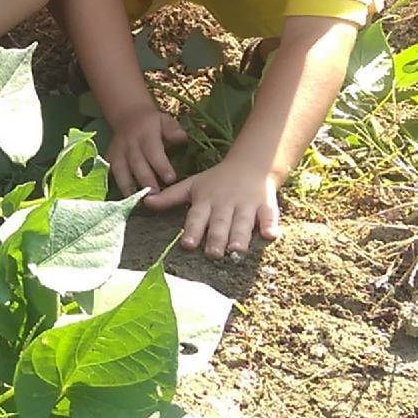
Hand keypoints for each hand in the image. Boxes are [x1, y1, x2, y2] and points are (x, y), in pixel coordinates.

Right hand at [105, 103, 186, 196]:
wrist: (127, 117)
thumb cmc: (152, 124)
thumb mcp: (165, 120)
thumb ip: (173, 130)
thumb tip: (182, 139)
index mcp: (146, 135)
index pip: (154, 152)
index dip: (162, 166)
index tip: (170, 179)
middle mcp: (130, 145)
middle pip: (137, 165)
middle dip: (146, 182)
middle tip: (155, 197)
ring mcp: (117, 153)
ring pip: (121, 172)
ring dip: (129, 188)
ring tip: (138, 203)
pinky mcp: (109, 160)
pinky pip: (111, 175)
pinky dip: (117, 187)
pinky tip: (125, 200)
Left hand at [147, 157, 281, 258]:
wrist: (250, 164)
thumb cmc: (217, 180)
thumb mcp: (192, 185)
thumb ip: (170, 197)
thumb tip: (146, 202)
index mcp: (206, 200)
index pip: (197, 217)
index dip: (192, 230)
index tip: (188, 244)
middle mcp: (225, 203)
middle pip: (220, 223)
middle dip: (216, 238)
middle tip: (213, 254)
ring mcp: (247, 205)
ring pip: (243, 222)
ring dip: (240, 236)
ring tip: (236, 250)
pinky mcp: (266, 205)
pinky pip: (269, 215)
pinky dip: (271, 225)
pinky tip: (271, 236)